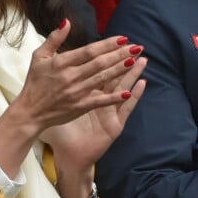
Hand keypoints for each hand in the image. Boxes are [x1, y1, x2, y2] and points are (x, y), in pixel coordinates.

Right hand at [0, 20, 145, 178]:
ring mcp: (76, 92)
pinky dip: (114, 97)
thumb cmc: (34, 82)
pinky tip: (128, 92)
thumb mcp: (39, 56)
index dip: (107, 44)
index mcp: (61, 63)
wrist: (29, 112)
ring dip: (120, 70)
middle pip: (100, 63)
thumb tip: (66, 21)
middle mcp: (70, 76)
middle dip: (120, 54)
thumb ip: (54, 38)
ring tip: (135, 61)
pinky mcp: (79, 107)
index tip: (123, 38)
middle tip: (137, 47)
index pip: (89, 51)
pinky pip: (100, 101)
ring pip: (102, 79)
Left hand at [43, 48, 145, 178]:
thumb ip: (59, 86)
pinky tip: (141, 84)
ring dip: (133, 74)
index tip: (116, 41)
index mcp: (88, 94)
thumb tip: (55, 62)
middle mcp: (102, 102)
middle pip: (115, 76)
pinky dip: (134, 95)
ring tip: (143, 60)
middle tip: (137, 46)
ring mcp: (110, 113)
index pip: (99, 70)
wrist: (68, 156)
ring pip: (123, 89)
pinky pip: (126, 108)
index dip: (108, 56)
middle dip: (124, 60)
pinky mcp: (114, 125)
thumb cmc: (64, 133)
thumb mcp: (59, 107)